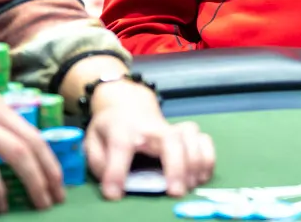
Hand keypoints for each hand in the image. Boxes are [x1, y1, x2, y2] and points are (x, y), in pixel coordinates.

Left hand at [84, 80, 215, 200]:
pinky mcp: (185, 134)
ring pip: (190, 137)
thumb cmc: (111, 128)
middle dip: (175, 166)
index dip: (117, 171)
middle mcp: (151, 127)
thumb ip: (98, 161)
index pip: (121, 145)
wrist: (127, 105)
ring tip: (191, 185)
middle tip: (175, 193)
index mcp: (123, 127)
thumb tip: (111, 184)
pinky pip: (204, 140)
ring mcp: (171, 128)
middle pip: (170, 139)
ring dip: (196, 162)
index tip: (114, 194)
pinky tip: (201, 176)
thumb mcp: (93, 140)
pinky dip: (208, 158)